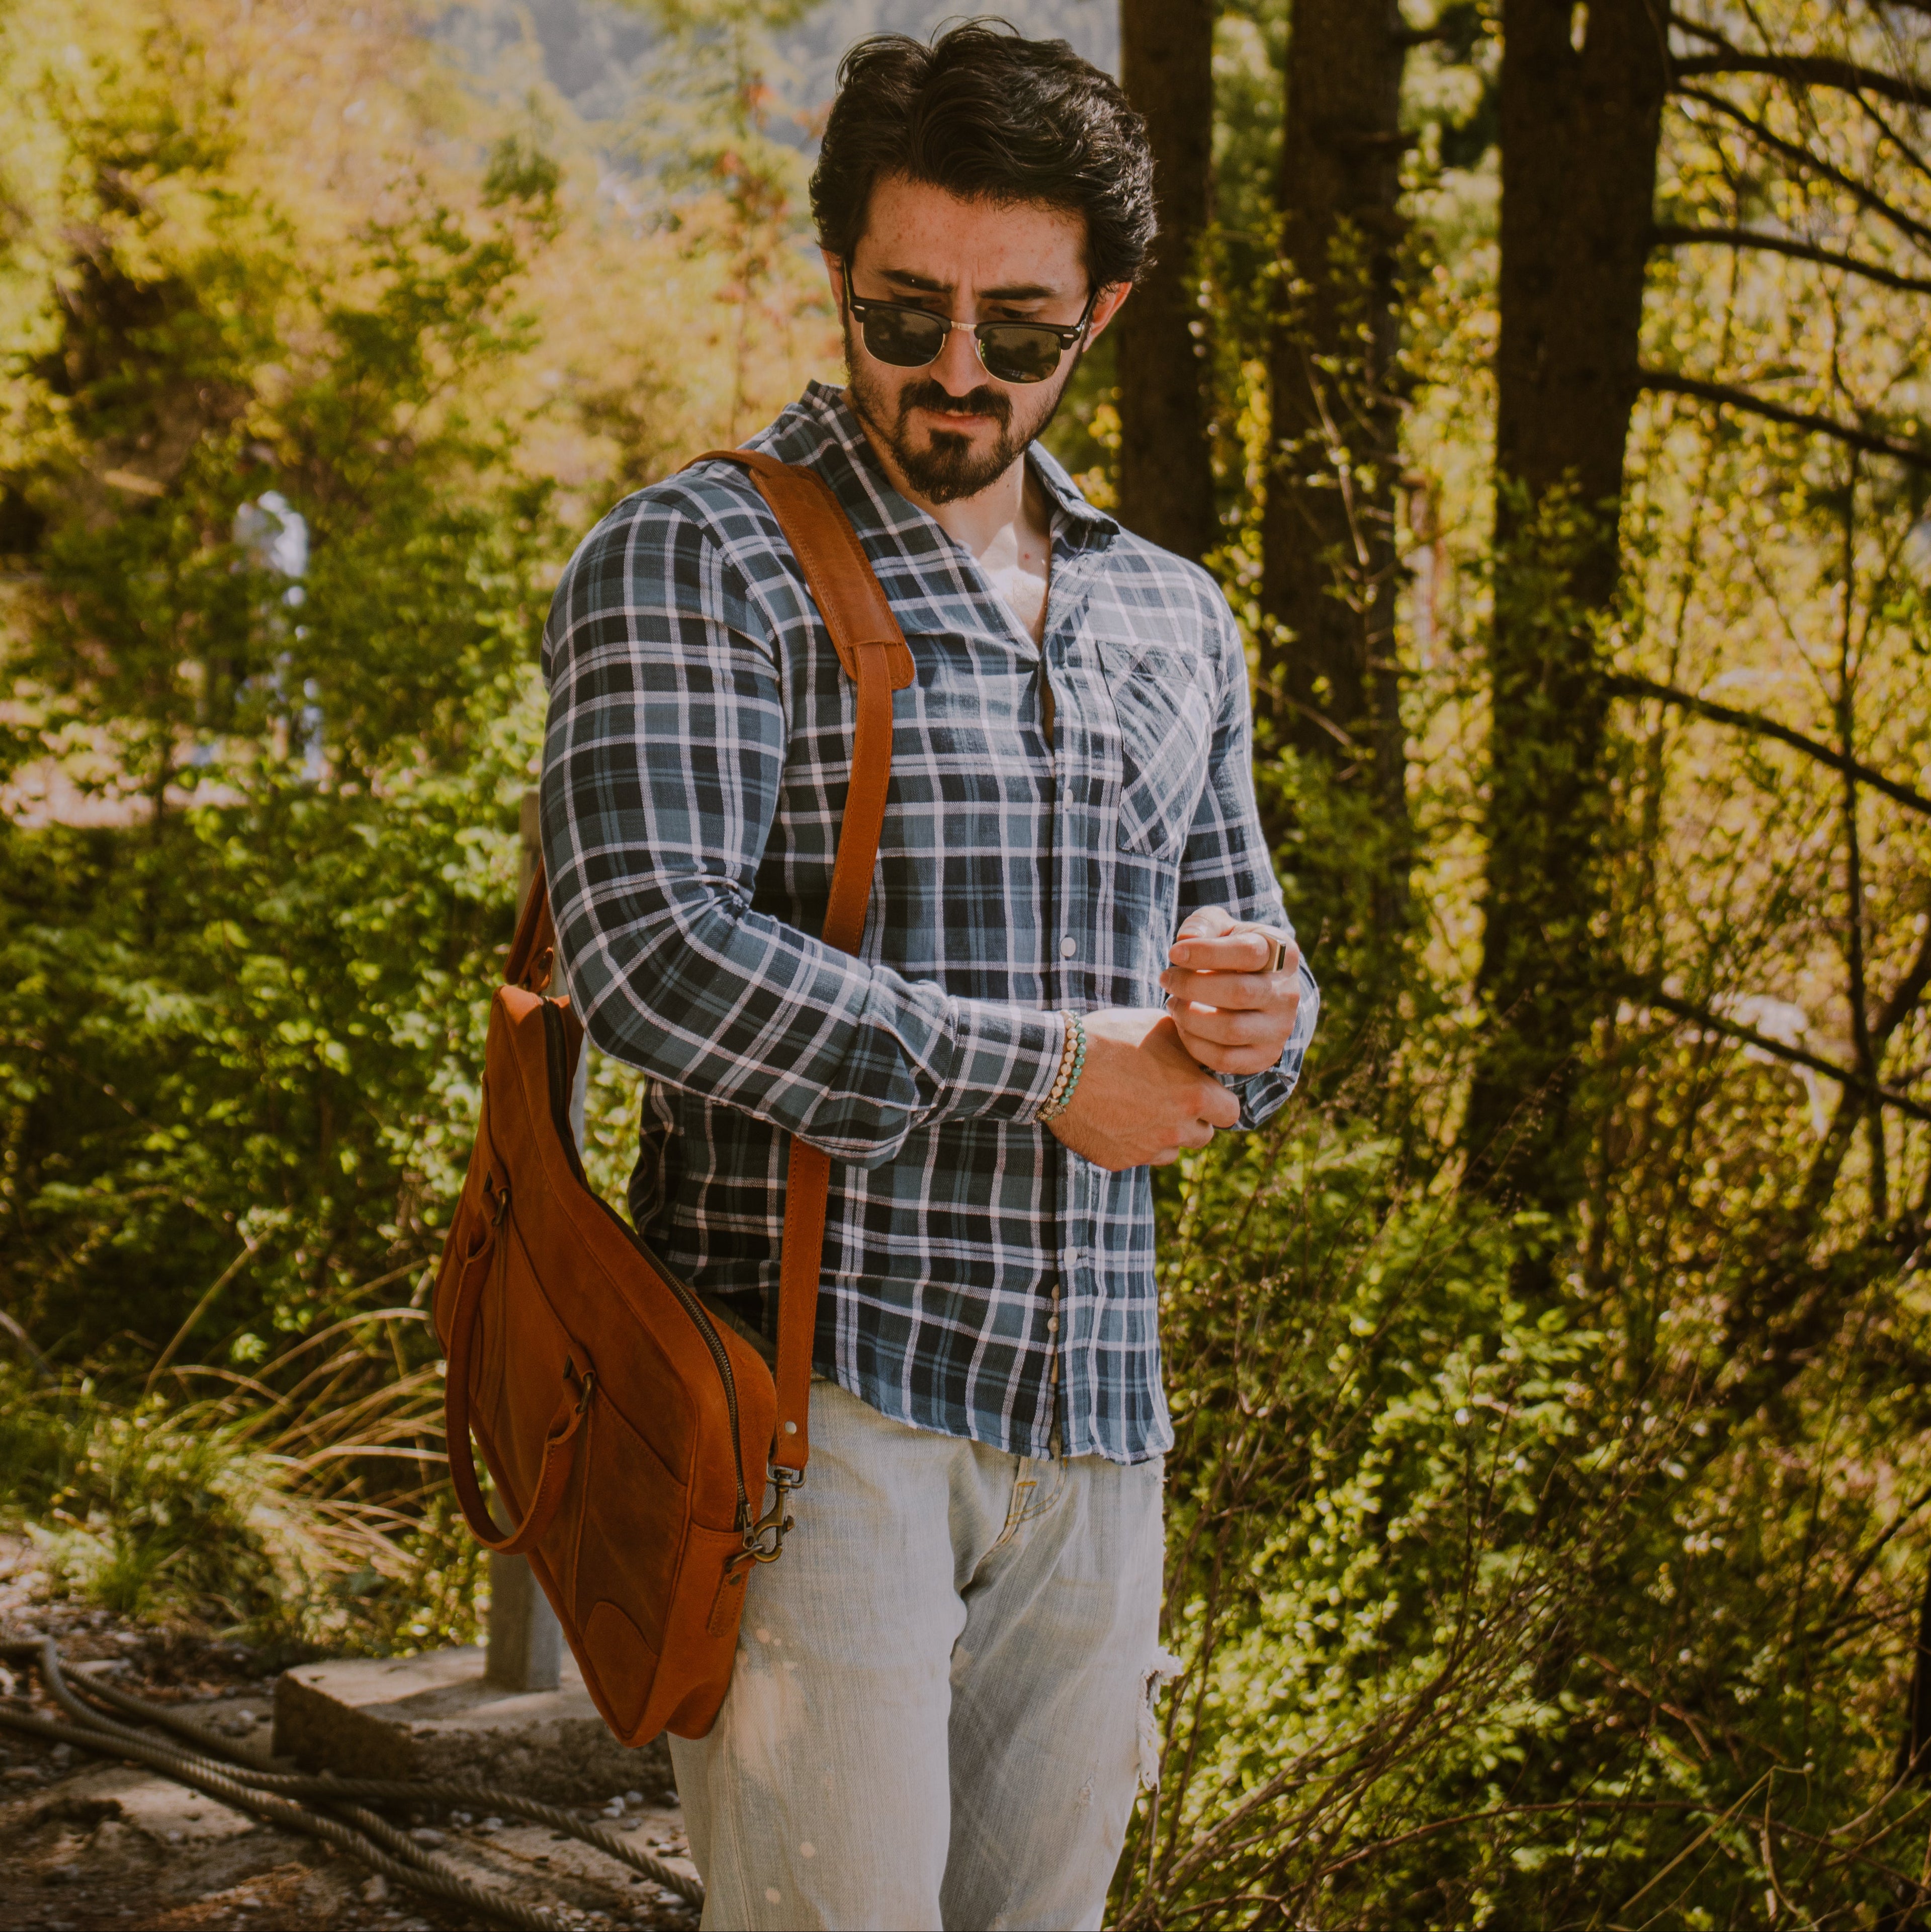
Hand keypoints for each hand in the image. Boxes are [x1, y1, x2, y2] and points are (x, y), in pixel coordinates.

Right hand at [1046, 1008, 1240, 1170]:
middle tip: (1169, 1097)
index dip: (1218, 1099)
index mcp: (1194, 1096)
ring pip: (1172, 1150)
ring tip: (1138, 1106)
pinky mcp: (1118, 1161)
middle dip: (1192, 1119)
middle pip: (1203, 1135)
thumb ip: (1188, 1044)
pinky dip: (1131, 1141)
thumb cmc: (1110, 1038)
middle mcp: (1176, 1130)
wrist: (1057, 1065)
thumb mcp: (1157, 1025)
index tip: (1202, 1089)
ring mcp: (1146, 1150)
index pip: (1230, 1111)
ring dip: (1164, 1134)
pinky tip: (1111, 1116)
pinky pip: (1136, 1156)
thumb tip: (1201, 1047)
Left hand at [1159, 906, 1302, 1076]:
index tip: (1173, 953)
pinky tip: (1182, 1026)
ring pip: (1231, 1029)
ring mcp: (1279, 1028)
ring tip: (1172, 1003)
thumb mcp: (1221, 927)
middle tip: (1166, 979)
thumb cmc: (1229, 952)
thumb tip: (1187, 939)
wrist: (1253, 990)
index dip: (1206, 953)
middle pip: (1238, 993)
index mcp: (1282, 953)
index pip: (1247, 952)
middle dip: (1192, 985)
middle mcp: (1288, 993)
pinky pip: (1225, 1059)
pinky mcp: (1265, 1056)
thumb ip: (1204, 924)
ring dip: (1190, 1017)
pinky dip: (1194, 1044)